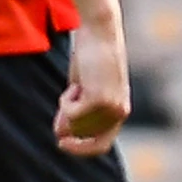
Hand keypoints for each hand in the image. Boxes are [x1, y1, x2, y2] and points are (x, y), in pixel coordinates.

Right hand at [55, 21, 131, 154]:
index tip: (61, 143)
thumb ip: (75, 112)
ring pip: (75, 125)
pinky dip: (65, 101)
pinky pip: (71, 114)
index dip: (80, 150)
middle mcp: (119, 113)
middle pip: (83, 136)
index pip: (101, 145)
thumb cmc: (90, 57)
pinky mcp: (100, 100)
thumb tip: (61, 136)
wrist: (101, 32)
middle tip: (69, 94)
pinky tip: (76, 84)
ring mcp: (111, 108)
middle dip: (68, 121)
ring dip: (67, 107)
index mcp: (120, 111)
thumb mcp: (81, 89)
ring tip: (77, 84)